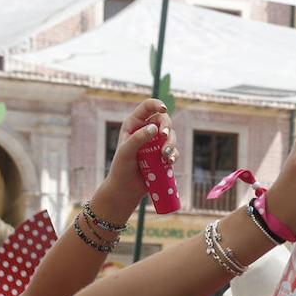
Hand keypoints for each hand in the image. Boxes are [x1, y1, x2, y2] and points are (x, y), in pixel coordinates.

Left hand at [96, 98, 177, 217]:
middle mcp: (145, 131)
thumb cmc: (121, 169)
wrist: (125, 190)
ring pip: (171, 136)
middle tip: (164, 137)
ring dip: (171, 144)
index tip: (164, 109)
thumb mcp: (126, 152)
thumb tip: (154, 128)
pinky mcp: (162, 156)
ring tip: (165, 156)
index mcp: (134, 124)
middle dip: (167, 128)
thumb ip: (138, 138)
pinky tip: (169, 162)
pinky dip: (174, 155)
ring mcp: (155, 144)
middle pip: (164, 120)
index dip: (157, 105)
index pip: (147, 107)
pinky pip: (174, 151)